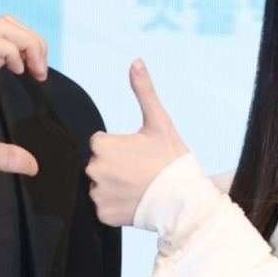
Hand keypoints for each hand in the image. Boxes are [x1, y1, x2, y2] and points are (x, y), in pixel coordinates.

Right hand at [0, 15, 46, 175]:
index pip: (7, 41)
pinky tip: (17, 71)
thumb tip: (32, 167)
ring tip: (32, 69)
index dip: (29, 51)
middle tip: (39, 70)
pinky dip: (12, 50)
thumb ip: (6, 156)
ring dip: (26, 41)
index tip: (39, 77)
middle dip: (32, 40)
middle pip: (8, 23)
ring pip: (3, 25)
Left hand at [86, 59, 188, 225]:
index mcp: (101, 146)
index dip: (119, 146)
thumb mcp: (159, 121)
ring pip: (99, 185)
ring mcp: (97, 194)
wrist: (184, 199)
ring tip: (137, 186)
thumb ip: (143, 90)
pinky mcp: (103, 215)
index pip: (100, 143)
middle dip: (114, 165)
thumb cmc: (171, 158)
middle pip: (98, 164)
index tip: (137, 153)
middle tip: (139, 170)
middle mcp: (93, 170)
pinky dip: (115, 205)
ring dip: (113, 186)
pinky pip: (103, 206)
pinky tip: (133, 201)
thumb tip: (135, 61)